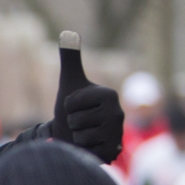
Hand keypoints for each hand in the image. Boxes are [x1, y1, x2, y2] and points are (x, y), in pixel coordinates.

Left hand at [50, 33, 123, 163]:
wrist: (77, 137)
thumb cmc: (73, 108)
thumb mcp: (70, 81)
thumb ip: (70, 57)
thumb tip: (68, 32)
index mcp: (110, 94)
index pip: (70, 103)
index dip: (66, 106)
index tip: (76, 106)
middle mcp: (119, 114)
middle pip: (74, 120)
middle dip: (71, 123)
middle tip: (79, 122)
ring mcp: (118, 134)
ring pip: (79, 137)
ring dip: (76, 137)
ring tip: (83, 133)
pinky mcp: (113, 152)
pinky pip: (85, 151)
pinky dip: (82, 150)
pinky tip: (89, 146)